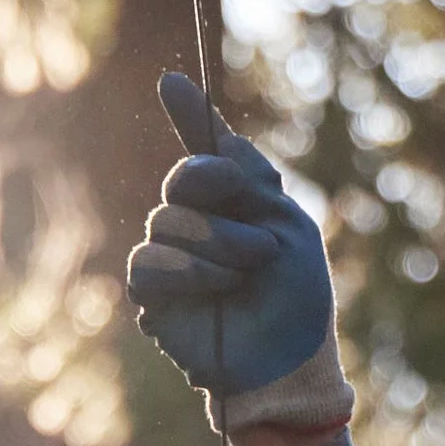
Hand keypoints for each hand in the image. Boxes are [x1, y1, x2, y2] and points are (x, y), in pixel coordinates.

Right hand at [127, 72, 353, 434]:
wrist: (288, 363)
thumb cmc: (296, 300)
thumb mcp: (287, 225)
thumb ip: (249, 177)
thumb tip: (219, 128)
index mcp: (237, 203)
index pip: (207, 152)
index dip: (189, 114)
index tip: (170, 82)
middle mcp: (200, 223)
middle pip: (182, 180)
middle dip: (217, 199)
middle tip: (260, 243)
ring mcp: (174, 257)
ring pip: (165, 221)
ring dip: (215, 247)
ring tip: (244, 277)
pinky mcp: (154, 295)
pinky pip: (147, 263)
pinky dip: (186, 274)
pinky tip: (213, 294)